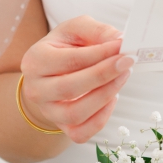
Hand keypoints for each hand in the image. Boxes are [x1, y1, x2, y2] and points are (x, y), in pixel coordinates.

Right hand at [18, 15, 129, 142]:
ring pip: (75, 113)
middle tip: (127, 62)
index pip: (70, 60)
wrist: (51, 74)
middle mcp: (35, 89)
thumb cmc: (65, 48)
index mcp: (35, 60)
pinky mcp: (61, 127)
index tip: (122, 46)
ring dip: (105, 95)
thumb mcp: (76, 30)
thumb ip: (97, 31)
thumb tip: (119, 40)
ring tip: (123, 77)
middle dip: (104, 74)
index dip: (99, 53)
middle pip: (70, 87)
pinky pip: (82, 132)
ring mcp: (47, 111)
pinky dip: (101, 118)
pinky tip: (112, 98)